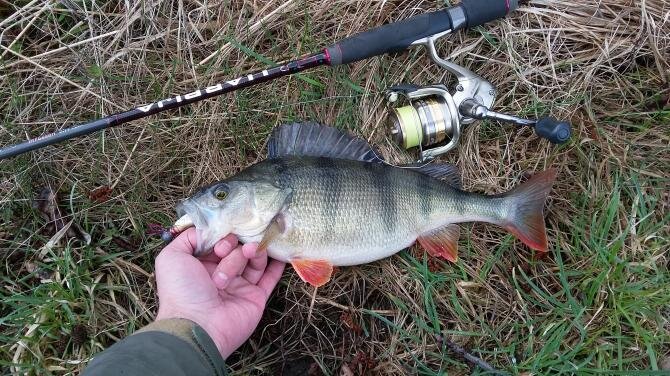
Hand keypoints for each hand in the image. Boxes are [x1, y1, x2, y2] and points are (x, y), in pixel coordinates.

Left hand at [154, 228, 284, 357]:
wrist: (198, 324)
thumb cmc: (182, 290)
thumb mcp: (172, 257)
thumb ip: (188, 237)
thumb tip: (210, 230)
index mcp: (201, 265)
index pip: (218, 241)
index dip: (221, 236)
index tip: (217, 243)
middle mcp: (221, 273)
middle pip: (236, 248)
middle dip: (233, 245)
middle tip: (224, 251)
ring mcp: (240, 285)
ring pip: (253, 259)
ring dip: (252, 251)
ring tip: (249, 252)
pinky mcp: (256, 297)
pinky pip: (270, 278)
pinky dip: (276, 264)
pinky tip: (280, 252)